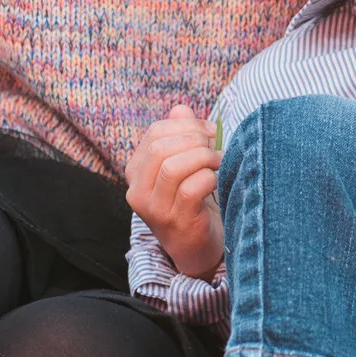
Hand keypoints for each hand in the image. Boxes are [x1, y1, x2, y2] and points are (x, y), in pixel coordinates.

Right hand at [125, 105, 224, 280]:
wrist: (197, 247)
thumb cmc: (193, 201)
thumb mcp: (183, 165)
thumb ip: (180, 135)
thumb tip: (181, 109)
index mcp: (136, 171)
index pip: (154, 133)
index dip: (186, 126)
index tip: (210, 131)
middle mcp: (138, 191)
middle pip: (160, 147)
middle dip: (195, 140)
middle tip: (216, 147)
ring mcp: (154, 209)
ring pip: (172, 167)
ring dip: (203, 158)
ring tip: (218, 162)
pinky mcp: (176, 222)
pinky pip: (190, 189)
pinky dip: (208, 178)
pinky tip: (217, 180)